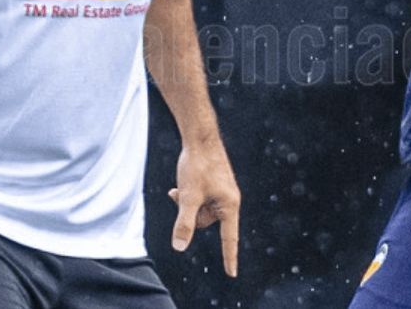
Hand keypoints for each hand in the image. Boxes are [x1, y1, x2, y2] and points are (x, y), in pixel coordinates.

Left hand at [167, 143, 239, 276]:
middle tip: (181, 195)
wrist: (200, 137)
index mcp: (229, 205)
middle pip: (206, 222)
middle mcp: (229, 200)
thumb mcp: (188, 196)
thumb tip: (180, 247)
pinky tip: (178, 187)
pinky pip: (201, 199)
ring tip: (179, 189)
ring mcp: (222, 191)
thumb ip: (184, 223)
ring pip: (201, 210)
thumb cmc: (197, 165)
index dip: (229, 257)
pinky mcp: (215, 184)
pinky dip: (189, 196)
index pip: (229, 238)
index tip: (231, 273)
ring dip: (187, 204)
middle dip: (190, 214)